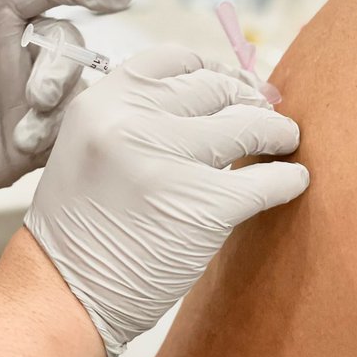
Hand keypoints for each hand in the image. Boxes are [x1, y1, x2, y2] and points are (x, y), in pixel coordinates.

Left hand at [0, 0, 131, 227]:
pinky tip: (27, 143)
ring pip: (75, 83)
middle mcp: (16, 50)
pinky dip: (60, 131)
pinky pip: (69, 126)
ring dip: (59, 102)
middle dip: (63, 64)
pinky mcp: (33, 136)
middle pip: (67, 39)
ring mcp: (26, 95)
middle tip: (39, 95)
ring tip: (26, 130)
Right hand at [25, 45, 309, 356]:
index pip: (175, 60)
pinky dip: (287, 179)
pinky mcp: (204, 206)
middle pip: (216, 89)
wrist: (63, 296)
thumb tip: (220, 94)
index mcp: (102, 101)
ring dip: (277, 132)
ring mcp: (168, 161)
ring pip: (248, 126)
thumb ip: (140, 117)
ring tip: (285, 140)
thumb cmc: (84, 227)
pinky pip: (266, 180)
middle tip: (268, 114)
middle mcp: (132, 121)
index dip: (213, 70)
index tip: (234, 85)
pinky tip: (293, 182)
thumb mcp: (92, 148)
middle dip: (249, 99)